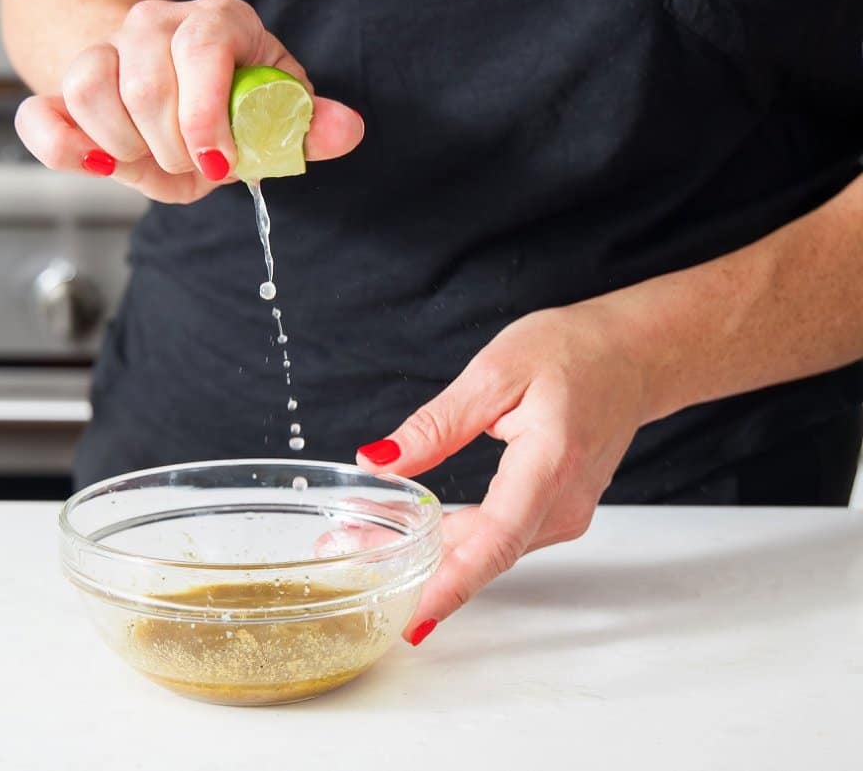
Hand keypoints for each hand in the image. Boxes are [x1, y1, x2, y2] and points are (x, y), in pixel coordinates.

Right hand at [13, 0, 364, 202]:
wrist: (165, 101)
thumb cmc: (222, 111)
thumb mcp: (268, 117)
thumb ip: (304, 127)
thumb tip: (347, 130)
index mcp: (217, 23)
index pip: (202, 50)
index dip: (207, 116)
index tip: (219, 164)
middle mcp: (154, 24)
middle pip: (146, 84)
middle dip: (173, 148)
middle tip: (192, 164)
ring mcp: (102, 50)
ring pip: (90, 89)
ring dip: (126, 149)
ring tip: (152, 159)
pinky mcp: (60, 90)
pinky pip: (41, 117)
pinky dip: (65, 148)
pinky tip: (98, 164)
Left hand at [355, 304, 648, 643]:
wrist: (632, 358)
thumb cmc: (573, 353)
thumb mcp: (494, 372)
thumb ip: (436, 424)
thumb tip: (379, 461)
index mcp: (550, 464)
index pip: (496, 540)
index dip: (452, 583)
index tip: (414, 617)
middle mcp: (563, 504)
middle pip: (480, 553)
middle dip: (411, 563)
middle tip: (339, 551)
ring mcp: (563, 516)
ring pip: (486, 551)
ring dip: (426, 552)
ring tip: (358, 536)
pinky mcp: (555, 515)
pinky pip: (498, 539)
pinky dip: (452, 539)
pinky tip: (410, 528)